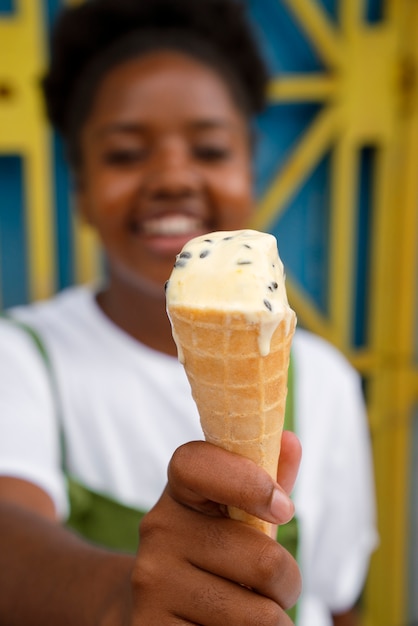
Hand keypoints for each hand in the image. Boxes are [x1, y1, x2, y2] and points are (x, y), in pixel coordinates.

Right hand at [128, 432, 301, 624]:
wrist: (151, 609)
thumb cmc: (211, 554)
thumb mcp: (234, 516)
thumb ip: (265, 479)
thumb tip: (289, 439)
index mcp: (180, 492)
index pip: (196, 464)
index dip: (248, 481)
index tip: (285, 507)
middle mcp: (158, 531)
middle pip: (263, 560)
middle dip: (287, 582)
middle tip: (273, 586)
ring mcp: (152, 583)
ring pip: (259, 616)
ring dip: (273, 621)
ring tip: (250, 612)